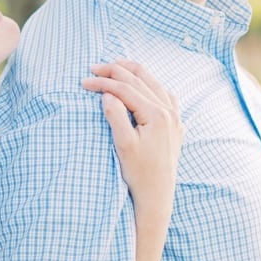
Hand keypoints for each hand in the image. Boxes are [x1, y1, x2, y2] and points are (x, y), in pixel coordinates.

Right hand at [82, 59, 182, 209]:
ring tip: (116, 65)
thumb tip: (108, 94)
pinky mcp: (176, 125)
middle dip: (116, 71)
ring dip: (134, 73)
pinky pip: (165, 95)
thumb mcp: (123, 144)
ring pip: (154, 83)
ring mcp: (175, 117)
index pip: (125, 89)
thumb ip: (115, 116)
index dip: (103, 83)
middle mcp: (169, 112)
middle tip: (95, 68)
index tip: (84, 82)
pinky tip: (144, 84)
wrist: (157, 194)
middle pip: (140, 80)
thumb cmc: (139, 172)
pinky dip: (151, 85)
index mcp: (156, 114)